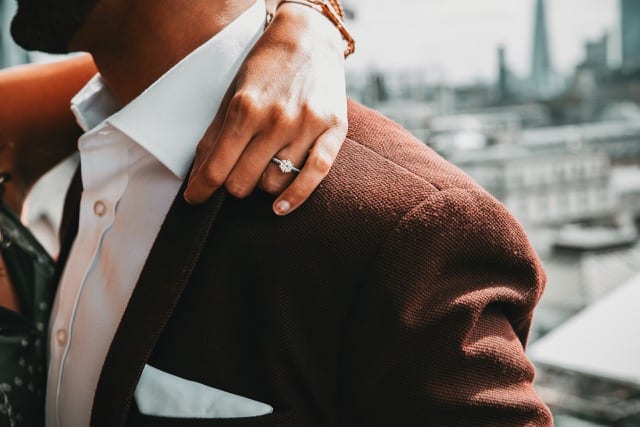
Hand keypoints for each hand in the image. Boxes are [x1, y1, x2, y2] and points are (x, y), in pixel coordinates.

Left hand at [184, 3, 347, 214]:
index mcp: (245, 109)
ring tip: (265, 167)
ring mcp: (306, 126)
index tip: (196, 198)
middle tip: (237, 172)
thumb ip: (214, 136)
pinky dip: (295, 198)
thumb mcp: (232, 95)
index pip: (217, 168)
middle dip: (234, 184)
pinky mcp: (333, 131)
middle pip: (243, 182)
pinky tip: (280, 208)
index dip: (201, 190)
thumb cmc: (266, 69)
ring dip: (263, 184)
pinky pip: (314, 175)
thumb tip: (198, 177)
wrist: (310, 39)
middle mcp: (276, 120)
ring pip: (274, 184)